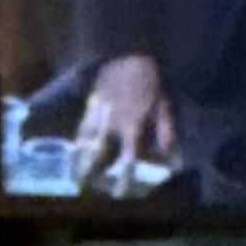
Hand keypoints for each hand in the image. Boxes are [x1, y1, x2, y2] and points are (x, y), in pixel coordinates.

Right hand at [71, 56, 173, 190]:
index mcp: (132, 126)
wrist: (129, 52)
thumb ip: (167, 135)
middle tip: (84, 187)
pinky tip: (73, 150)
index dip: (124, 178)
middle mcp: (112, 123)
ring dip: (80, 160)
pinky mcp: (90, 103)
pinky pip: (81, 126)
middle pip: (99, 153)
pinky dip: (76, 141)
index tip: (119, 193)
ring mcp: (98, 113)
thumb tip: (172, 162)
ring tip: (74, 175)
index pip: (127, 159)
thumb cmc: (151, 82)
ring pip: (86, 141)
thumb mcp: (165, 108)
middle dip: (92, 171)